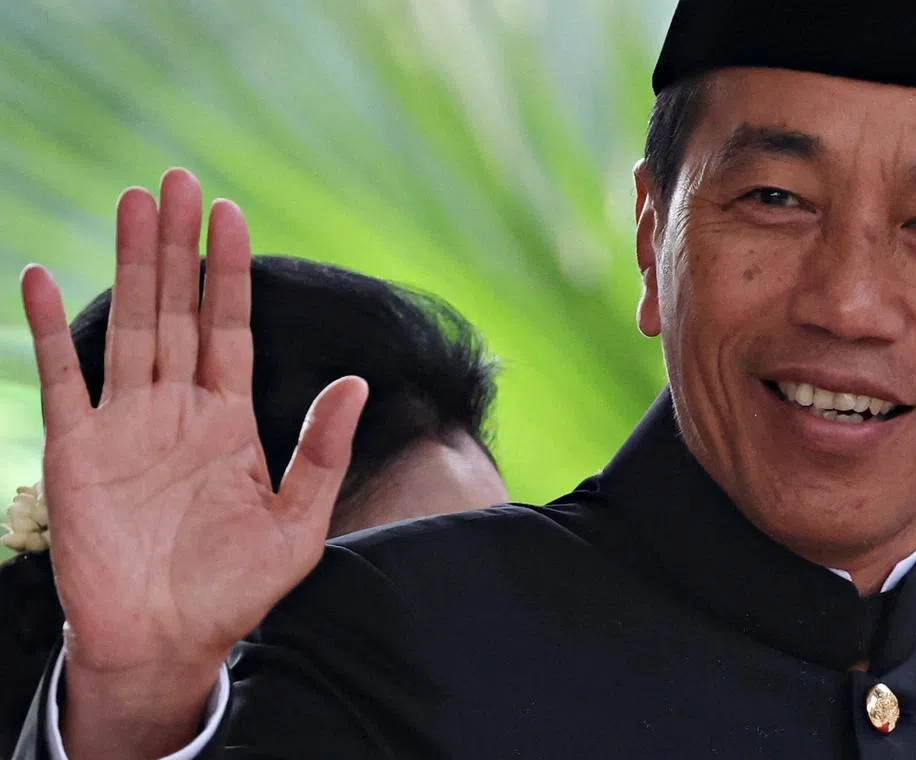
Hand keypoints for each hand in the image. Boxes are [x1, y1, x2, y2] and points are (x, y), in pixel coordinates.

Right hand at [20, 169, 367, 749]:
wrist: (168, 641)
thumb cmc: (235, 589)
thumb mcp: (298, 523)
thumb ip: (322, 451)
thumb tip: (357, 381)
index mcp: (229, 421)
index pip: (231, 328)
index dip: (229, 272)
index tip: (231, 213)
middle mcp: (177, 411)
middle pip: (178, 310)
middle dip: (177, 246)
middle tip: (175, 179)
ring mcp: (126, 425)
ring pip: (129, 326)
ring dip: (130, 265)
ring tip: (131, 202)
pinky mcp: (78, 451)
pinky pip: (61, 378)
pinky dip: (50, 328)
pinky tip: (42, 274)